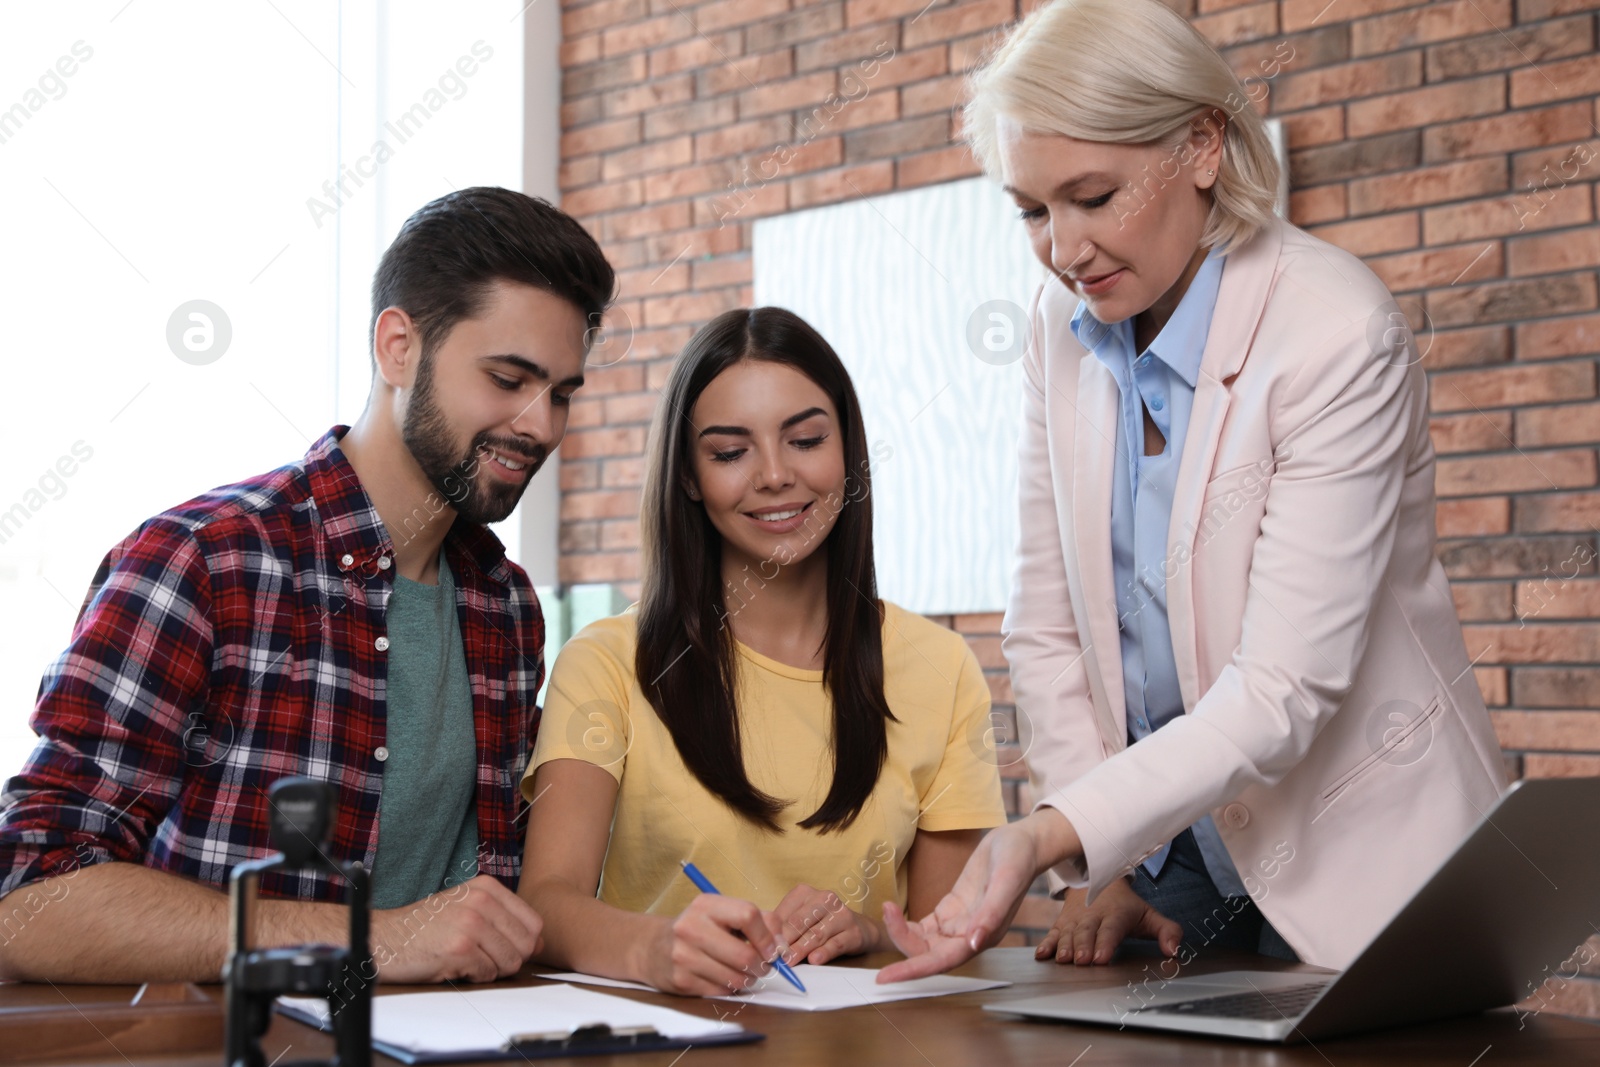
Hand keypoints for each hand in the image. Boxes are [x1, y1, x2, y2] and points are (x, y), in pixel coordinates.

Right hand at [372, 874, 544, 982]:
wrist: (384, 938)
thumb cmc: (427, 926)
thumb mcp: (467, 908)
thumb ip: (505, 920)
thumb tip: (541, 942)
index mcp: (487, 887)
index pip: (534, 923)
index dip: (522, 943)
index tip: (500, 946)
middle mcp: (482, 901)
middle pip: (527, 944)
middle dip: (509, 958)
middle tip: (481, 956)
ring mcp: (471, 923)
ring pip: (511, 962)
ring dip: (491, 969)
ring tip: (465, 958)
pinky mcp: (460, 949)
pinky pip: (489, 974)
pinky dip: (474, 976)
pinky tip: (454, 965)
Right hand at [637, 893, 787, 996]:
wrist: (652, 947)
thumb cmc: (698, 929)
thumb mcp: (722, 913)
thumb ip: (758, 922)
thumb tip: (782, 947)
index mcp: (706, 904)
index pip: (748, 915)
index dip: (767, 936)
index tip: (773, 949)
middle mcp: (691, 927)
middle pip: (745, 954)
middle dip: (762, 966)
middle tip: (763, 967)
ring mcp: (683, 955)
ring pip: (736, 977)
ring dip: (748, 979)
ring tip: (742, 972)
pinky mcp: (681, 980)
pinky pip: (721, 991)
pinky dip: (729, 988)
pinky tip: (721, 978)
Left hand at [773, 884, 884, 964]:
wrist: (859, 928)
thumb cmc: (821, 923)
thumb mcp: (801, 918)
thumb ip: (783, 927)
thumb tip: (762, 944)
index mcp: (805, 893)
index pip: (785, 914)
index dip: (773, 932)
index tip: (764, 947)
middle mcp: (825, 899)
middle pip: (799, 923)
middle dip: (785, 942)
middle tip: (774, 958)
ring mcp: (841, 915)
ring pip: (816, 934)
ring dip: (801, 949)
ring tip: (789, 962)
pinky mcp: (854, 932)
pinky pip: (836, 943)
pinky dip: (824, 953)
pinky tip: (814, 960)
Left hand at [877, 809, 1076, 983]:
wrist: (1020, 842)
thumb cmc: (1018, 859)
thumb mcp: (1006, 880)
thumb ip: (991, 913)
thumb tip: (975, 943)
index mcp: (983, 936)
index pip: (942, 962)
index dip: (913, 970)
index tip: (886, 977)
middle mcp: (969, 936)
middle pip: (927, 954)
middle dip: (901, 943)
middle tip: (885, 914)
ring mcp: (959, 924)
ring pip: (923, 942)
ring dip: (902, 932)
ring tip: (888, 907)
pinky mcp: (952, 909)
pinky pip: (925, 927)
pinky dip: (907, 923)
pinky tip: (894, 912)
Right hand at [1036, 879, 1181, 964]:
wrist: (1096, 878)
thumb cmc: (1125, 906)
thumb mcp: (1149, 915)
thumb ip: (1167, 931)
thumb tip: (1174, 951)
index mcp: (1115, 915)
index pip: (1110, 930)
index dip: (1105, 943)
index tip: (1101, 957)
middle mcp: (1093, 917)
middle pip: (1087, 933)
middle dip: (1083, 947)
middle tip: (1082, 961)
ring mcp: (1075, 920)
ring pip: (1068, 933)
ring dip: (1065, 946)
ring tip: (1063, 959)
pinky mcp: (1062, 924)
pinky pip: (1052, 933)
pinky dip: (1046, 944)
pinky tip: (1041, 955)